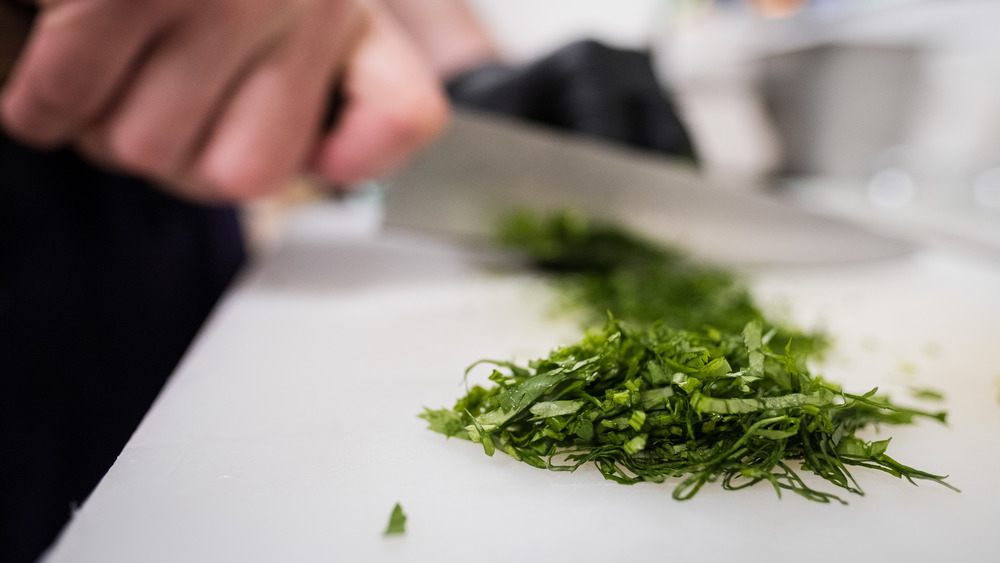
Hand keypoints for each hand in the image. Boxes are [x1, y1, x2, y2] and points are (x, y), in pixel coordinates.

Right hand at [0, 0, 447, 201]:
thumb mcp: (307, 8)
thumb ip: (362, 85)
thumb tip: (338, 163)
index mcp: (346, 1)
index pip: (403, 114)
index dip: (356, 153)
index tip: (326, 151)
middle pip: (245, 175)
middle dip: (179, 155)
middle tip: (156, 96)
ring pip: (146, 149)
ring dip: (99, 124)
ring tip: (102, 60)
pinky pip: (67, 101)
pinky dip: (39, 101)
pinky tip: (42, 57)